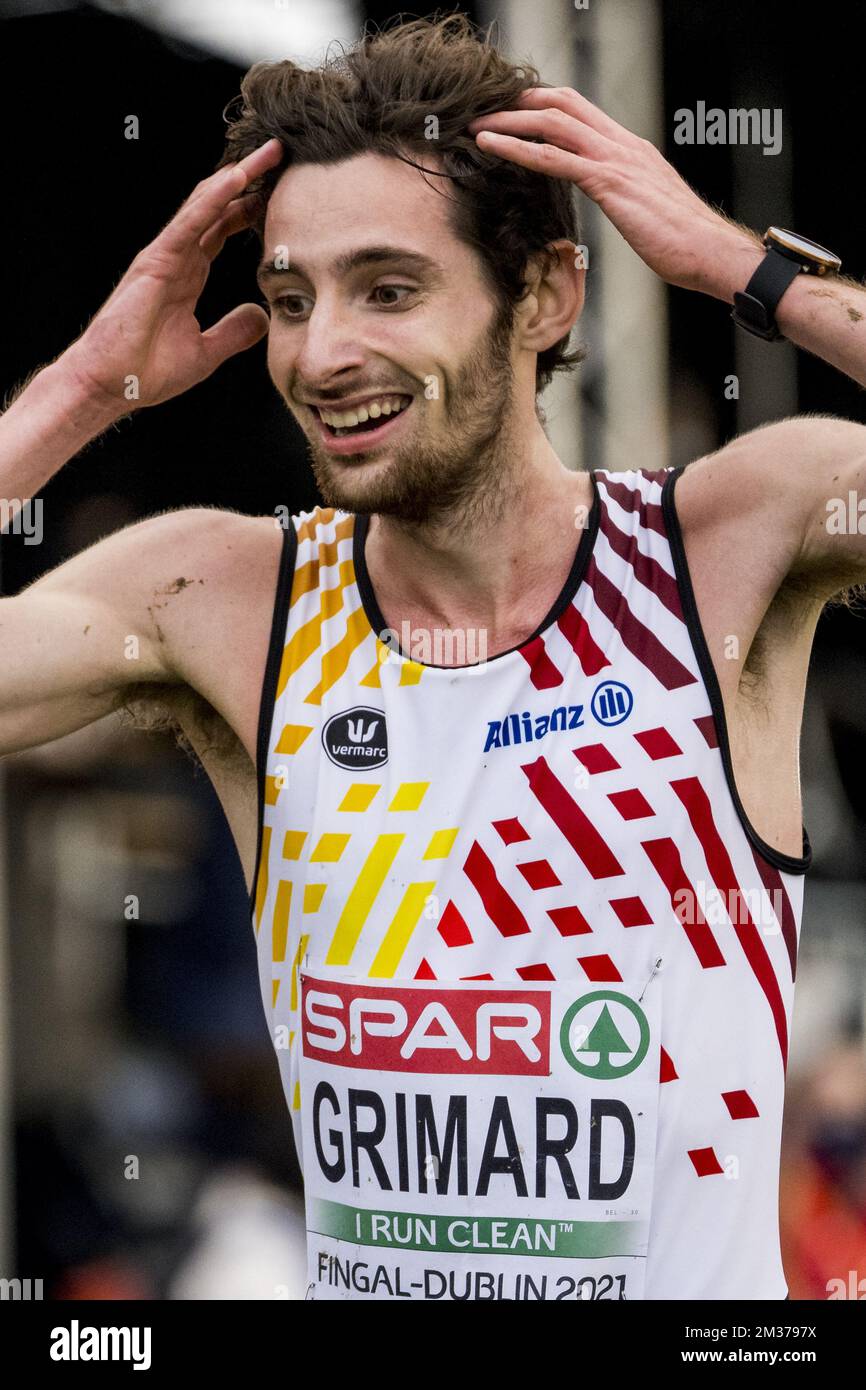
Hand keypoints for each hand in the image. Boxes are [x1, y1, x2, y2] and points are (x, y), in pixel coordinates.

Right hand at [63, 138, 283, 412]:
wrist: (112, 385)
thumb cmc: (146, 371)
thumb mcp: (205, 352)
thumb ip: (234, 332)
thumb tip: (262, 316)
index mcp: (188, 276)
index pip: (223, 230)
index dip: (250, 209)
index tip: (280, 194)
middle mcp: (177, 258)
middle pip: (217, 207)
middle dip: (248, 181)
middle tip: (279, 154)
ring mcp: (165, 256)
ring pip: (204, 205)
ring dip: (236, 178)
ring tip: (266, 154)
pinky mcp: (155, 262)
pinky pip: (188, 223)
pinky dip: (212, 200)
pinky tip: (235, 180)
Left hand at [469, 89, 762, 301]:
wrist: (709, 252)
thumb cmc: (684, 242)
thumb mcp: (647, 210)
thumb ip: (626, 196)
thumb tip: (613, 202)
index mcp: (631, 149)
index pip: (580, 110)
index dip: (543, 104)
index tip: (512, 110)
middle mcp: (622, 145)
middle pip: (562, 103)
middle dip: (520, 101)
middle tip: (484, 109)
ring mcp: (616, 160)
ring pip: (553, 123)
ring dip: (509, 120)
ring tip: (476, 124)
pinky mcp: (609, 183)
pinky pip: (555, 158)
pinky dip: (517, 148)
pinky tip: (490, 146)